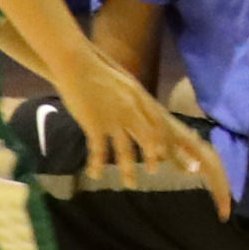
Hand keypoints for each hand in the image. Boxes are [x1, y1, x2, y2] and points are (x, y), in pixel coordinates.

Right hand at [60, 56, 230, 214]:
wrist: (77, 64)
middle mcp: (132, 111)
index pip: (160, 124)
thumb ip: (135, 100)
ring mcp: (114, 119)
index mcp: (141, 99)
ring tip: (130, 185)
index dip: (166, 141)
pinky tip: (95, 174)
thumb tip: (142, 112)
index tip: (170, 155)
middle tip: (157, 171)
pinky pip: (99, 150)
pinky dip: (97, 163)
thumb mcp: (125, 85)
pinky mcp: (95, 124)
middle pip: (149, 139)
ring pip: (125, 150)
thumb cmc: (98, 72)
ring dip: (128, 169)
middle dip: (156, 157)